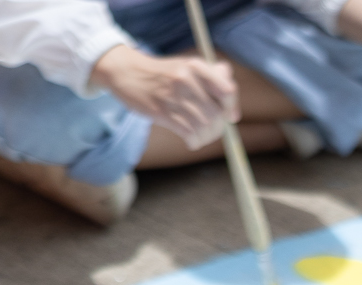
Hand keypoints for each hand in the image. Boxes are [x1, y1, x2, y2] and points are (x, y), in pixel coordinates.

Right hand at [92, 46, 238, 148]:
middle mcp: (186, 78)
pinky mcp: (161, 111)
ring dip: (207, 137)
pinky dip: (194, 141)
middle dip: (219, 128)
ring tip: (201, 136)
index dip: (231, 107)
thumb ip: (214, 82)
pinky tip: (191, 140)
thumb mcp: (188, 67)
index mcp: (196, 66)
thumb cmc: (163, 74)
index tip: (228, 116)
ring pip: (204, 126)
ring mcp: (173, 95)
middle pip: (217, 114)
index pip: (228, 91)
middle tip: (212, 130)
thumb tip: (234, 114)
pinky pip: (189, 133)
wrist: (127, 72)